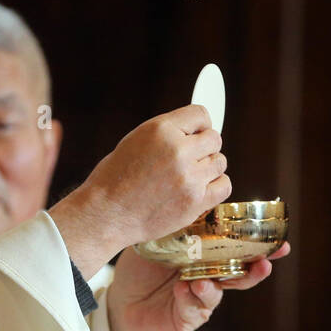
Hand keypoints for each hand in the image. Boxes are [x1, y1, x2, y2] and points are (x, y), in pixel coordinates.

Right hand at [49, 105, 229, 276]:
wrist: (105, 215)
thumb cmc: (114, 179)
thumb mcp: (136, 141)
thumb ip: (167, 133)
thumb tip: (195, 130)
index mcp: (161, 130)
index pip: (201, 114)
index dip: (199, 126)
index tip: (193, 136)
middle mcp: (178, 150)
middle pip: (214, 139)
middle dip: (203, 148)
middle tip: (187, 161)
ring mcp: (189, 178)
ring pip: (220, 162)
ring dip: (208, 169)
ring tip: (188, 178)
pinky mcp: (195, 202)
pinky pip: (224, 186)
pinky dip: (215, 187)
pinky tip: (198, 190)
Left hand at [106, 241, 290, 330]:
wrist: (120, 300)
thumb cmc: (141, 267)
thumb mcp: (158, 240)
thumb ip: (180, 226)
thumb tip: (197, 199)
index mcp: (208, 254)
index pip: (238, 247)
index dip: (260, 244)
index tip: (279, 238)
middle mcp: (210, 275)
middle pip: (240, 272)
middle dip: (256, 268)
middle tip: (265, 263)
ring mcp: (201, 298)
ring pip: (221, 291)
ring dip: (220, 284)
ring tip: (210, 278)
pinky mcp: (188, 317)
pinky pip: (195, 306)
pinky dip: (192, 297)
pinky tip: (186, 288)